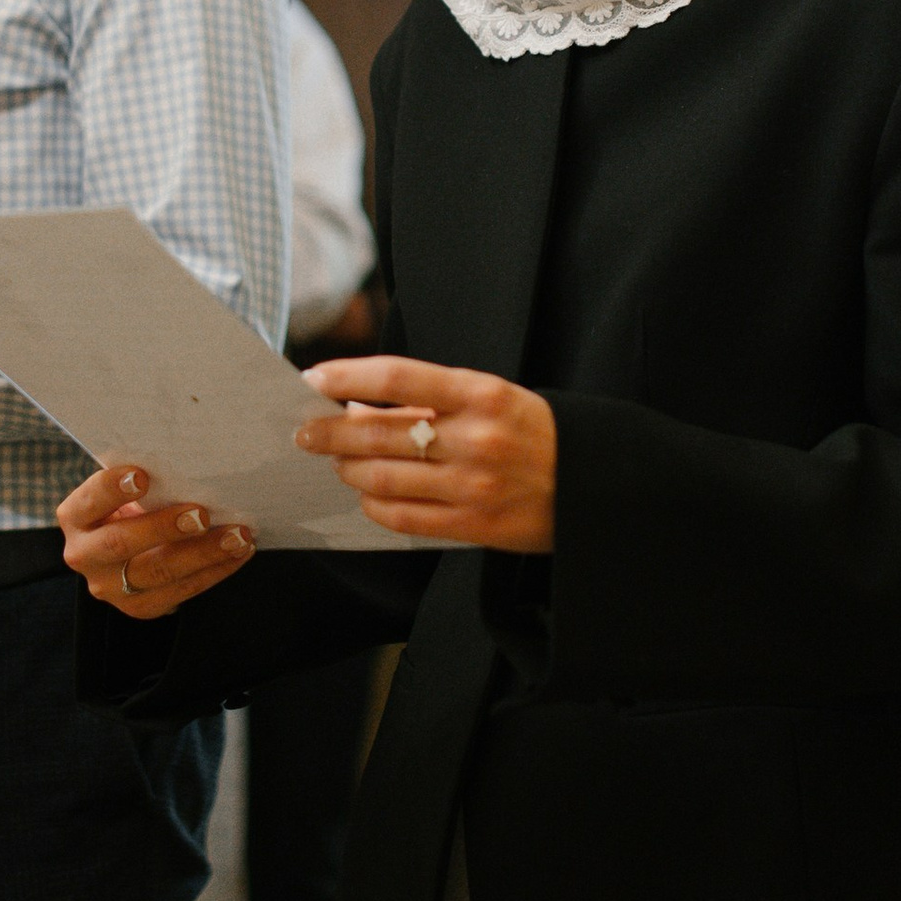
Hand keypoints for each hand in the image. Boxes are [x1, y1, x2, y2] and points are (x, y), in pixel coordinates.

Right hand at [60, 460, 254, 617]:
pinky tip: (239, 552)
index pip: (90, 500)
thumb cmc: (130, 505)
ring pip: (158, 572)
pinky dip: (215, 570)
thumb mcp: (123, 491)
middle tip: (202, 514)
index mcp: (75, 516)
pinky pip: (181, 591)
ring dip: (204, 553)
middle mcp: (84, 555)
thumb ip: (141, 480)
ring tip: (237, 536)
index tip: (142, 475)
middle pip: (122, 543)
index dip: (112, 489)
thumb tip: (190, 461)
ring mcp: (109, 586)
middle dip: (164, 527)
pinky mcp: (139, 607)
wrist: (124, 553)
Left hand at [296, 353, 554, 549]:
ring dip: (350, 469)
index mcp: (482, 394)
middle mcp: (476, 438)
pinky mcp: (474, 525)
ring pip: (383, 478)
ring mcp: (473, 485)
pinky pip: (403, 518)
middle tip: (306, 432)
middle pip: (379, 433)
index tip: (313, 378)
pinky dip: (374, 506)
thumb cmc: (533, 432)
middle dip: (331, 433)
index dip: (348, 375)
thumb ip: (431, 401)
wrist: (594, 484)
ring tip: (339, 462)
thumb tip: (358, 406)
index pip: (399, 378)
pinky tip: (368, 495)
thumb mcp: (493, 398)